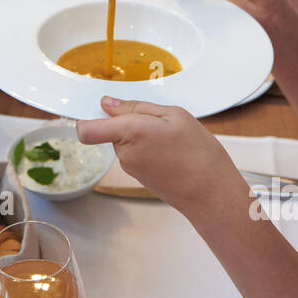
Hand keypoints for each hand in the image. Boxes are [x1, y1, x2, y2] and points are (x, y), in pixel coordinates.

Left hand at [77, 97, 231, 211]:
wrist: (211, 192)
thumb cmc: (198, 152)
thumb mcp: (174, 115)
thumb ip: (136, 107)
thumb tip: (108, 104)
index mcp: (129, 132)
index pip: (86, 130)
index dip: (87, 118)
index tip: (103, 110)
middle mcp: (124, 153)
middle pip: (112, 130)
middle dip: (131, 122)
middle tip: (162, 123)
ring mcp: (130, 167)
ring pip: (126, 141)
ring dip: (143, 135)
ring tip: (172, 139)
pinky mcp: (139, 177)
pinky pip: (136, 153)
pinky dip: (150, 149)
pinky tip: (172, 152)